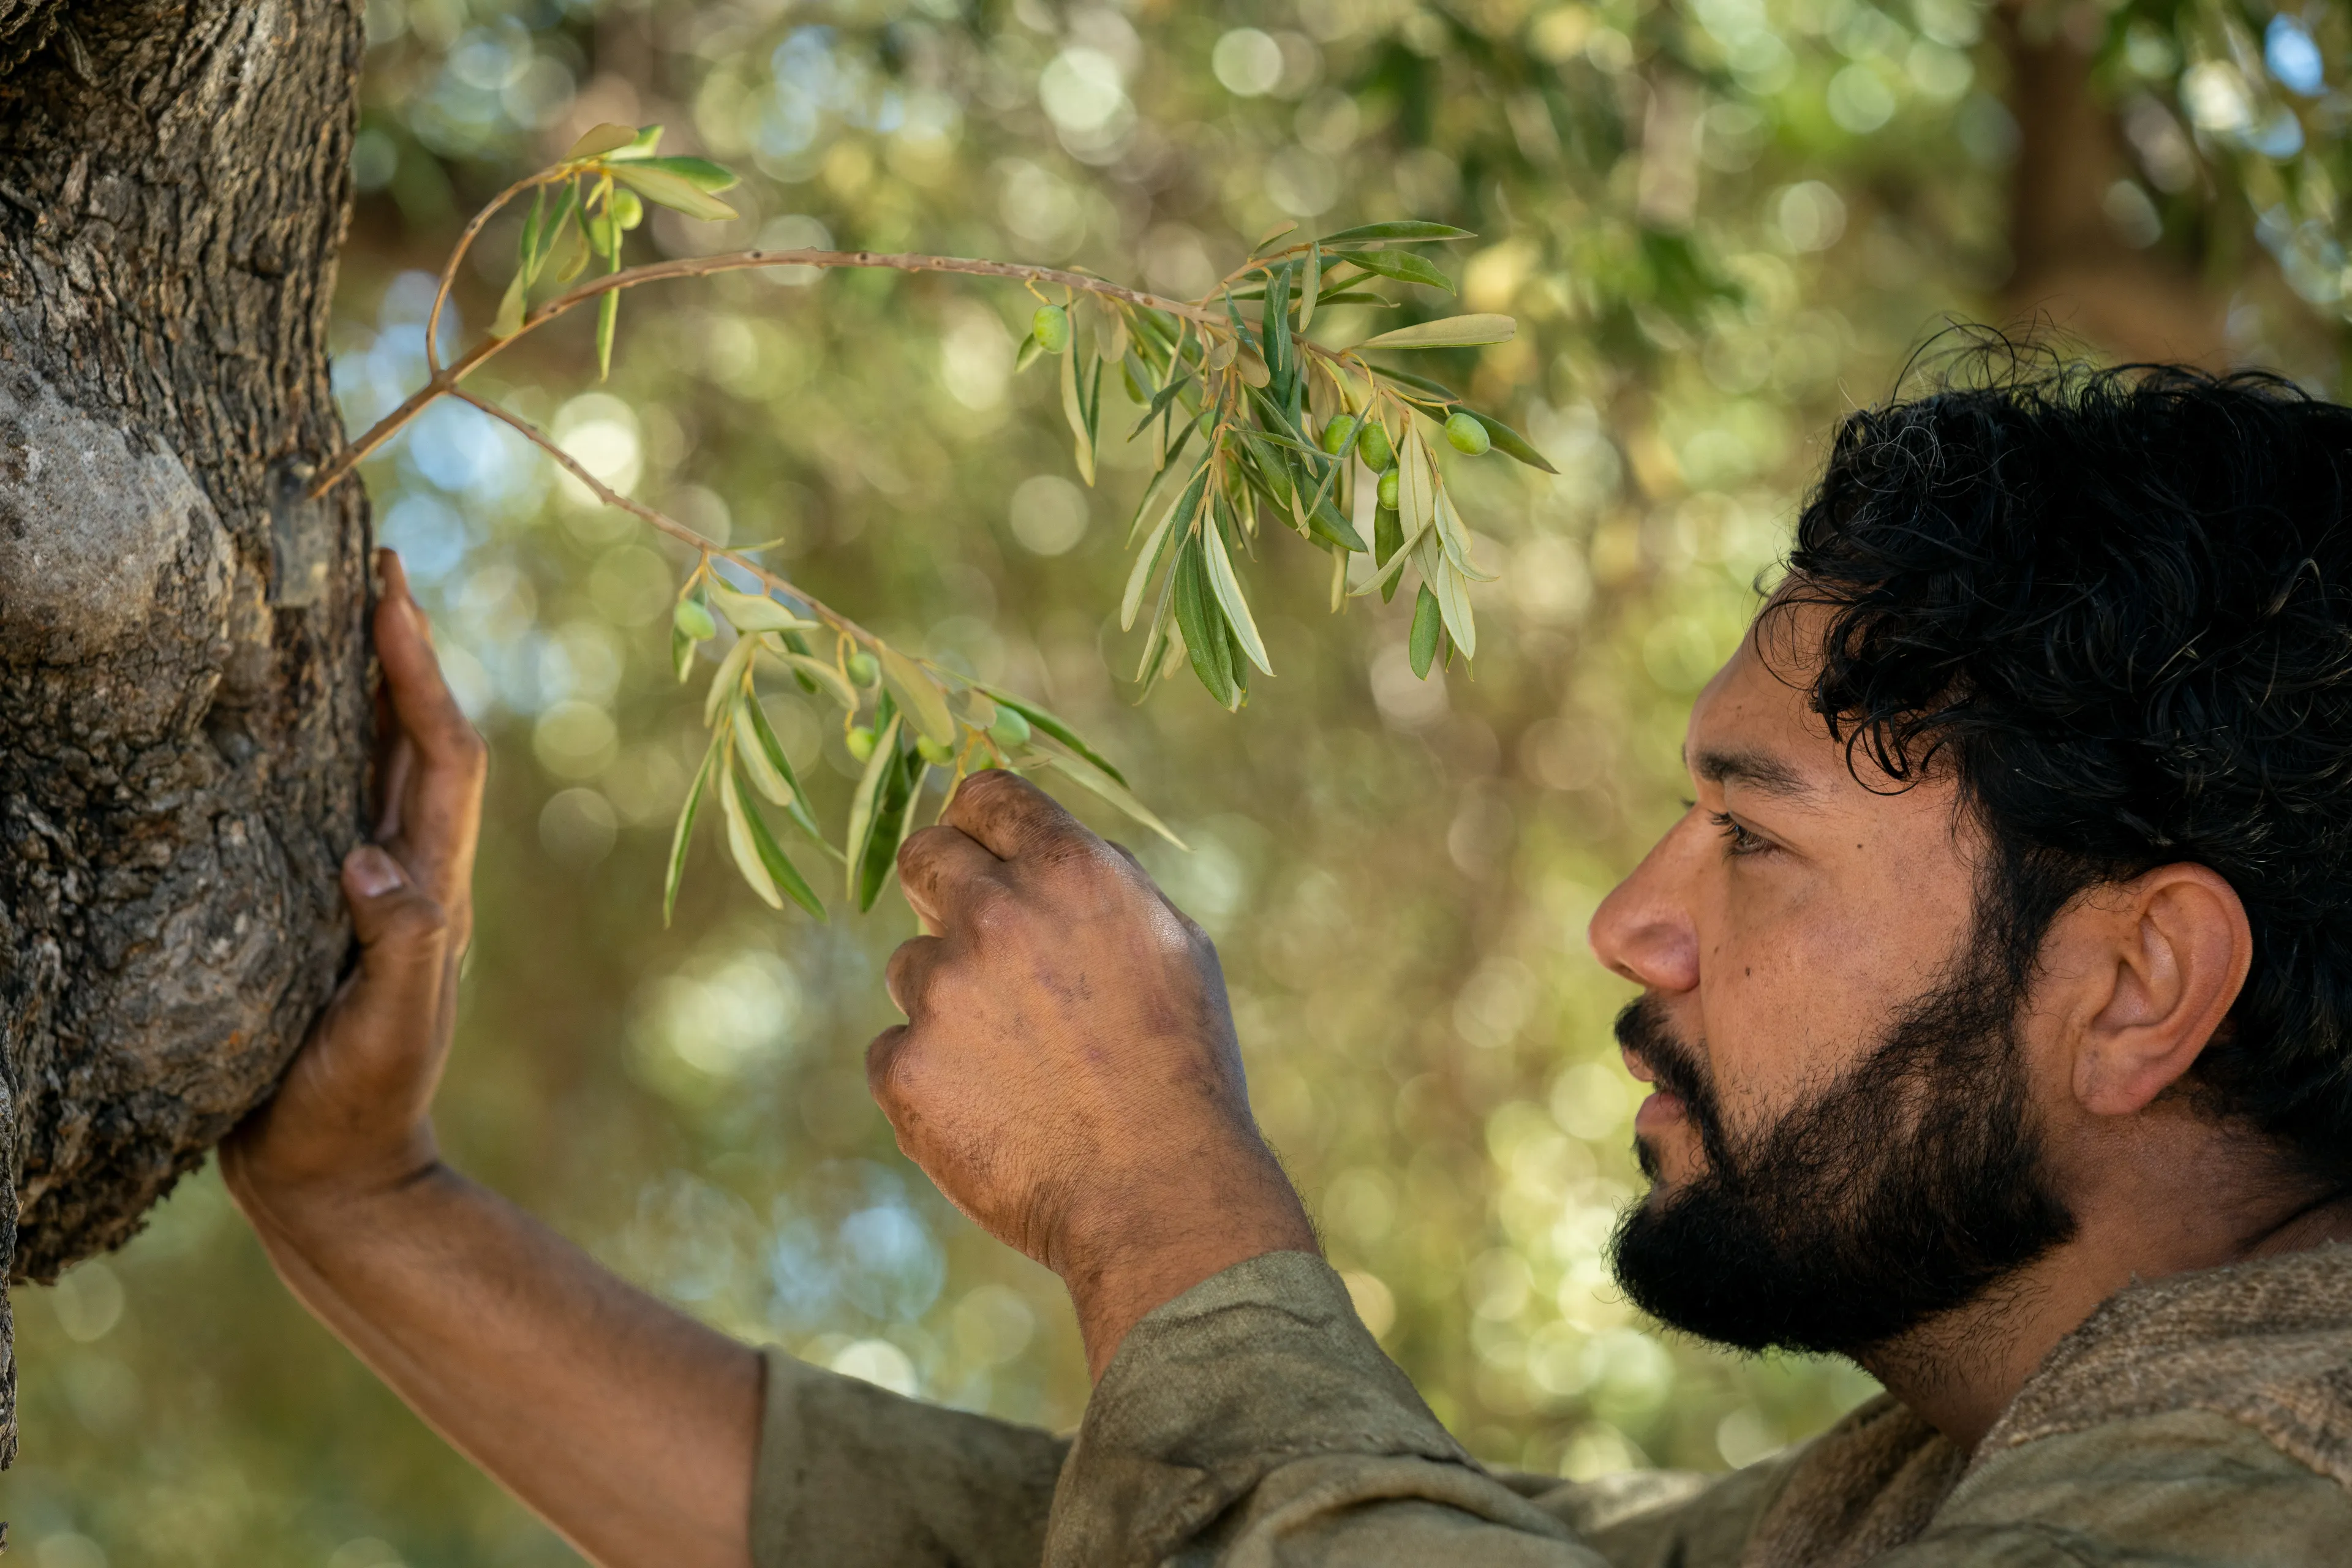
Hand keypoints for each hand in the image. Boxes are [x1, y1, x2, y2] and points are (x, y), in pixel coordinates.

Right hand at [223, 550, 486, 1219]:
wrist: (337, 1176)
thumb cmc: (359, 1110)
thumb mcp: (386, 1035)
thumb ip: (397, 953)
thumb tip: (376, 866)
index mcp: (432, 885)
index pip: (442, 753)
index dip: (421, 671)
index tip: (394, 591)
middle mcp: (410, 870)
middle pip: (416, 734)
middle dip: (399, 648)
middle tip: (371, 561)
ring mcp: (370, 886)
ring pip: (375, 760)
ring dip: (364, 684)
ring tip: (332, 606)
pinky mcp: (325, 908)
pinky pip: (331, 803)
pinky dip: (320, 747)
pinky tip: (282, 716)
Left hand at [869, 770, 1316, 1376]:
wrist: (1158, 1195)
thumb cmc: (1184, 1071)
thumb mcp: (1174, 948)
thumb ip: (1100, 885)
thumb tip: (1044, 850)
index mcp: (1069, 871)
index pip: (986, 795)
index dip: (981, 819)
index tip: (982, 843)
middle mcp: (995, 914)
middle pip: (924, 855)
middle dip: (945, 886)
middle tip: (981, 940)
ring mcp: (940, 991)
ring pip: (911, 964)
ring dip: (949, 997)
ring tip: (1019, 1062)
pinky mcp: (902, 1068)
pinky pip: (896, 1049)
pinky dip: (934, 1075)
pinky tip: (993, 1110)